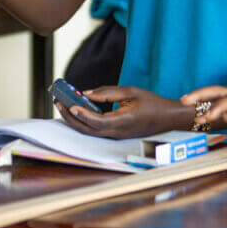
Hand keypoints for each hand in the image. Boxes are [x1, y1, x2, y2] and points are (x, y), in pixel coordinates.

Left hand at [55, 85, 189, 139]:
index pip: (97, 122)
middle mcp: (117, 132)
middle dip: (70, 117)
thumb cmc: (152, 103)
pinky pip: (95, 130)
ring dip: (74, 120)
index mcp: (123, 122)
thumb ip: (108, 93)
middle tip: (58, 102)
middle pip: (87, 129)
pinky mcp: (115, 134)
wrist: (168, 118)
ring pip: (89, 131)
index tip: (70, 104)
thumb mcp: (131, 92)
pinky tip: (77, 110)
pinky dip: (83, 121)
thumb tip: (87, 93)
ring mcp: (115, 135)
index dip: (83, 115)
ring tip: (63, 105)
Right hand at [181, 86, 226, 143]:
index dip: (219, 107)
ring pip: (220, 105)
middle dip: (203, 95)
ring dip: (205, 107)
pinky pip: (225, 116)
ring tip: (189, 113)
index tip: (208, 117)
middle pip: (221, 94)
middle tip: (184, 100)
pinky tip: (203, 122)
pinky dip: (213, 117)